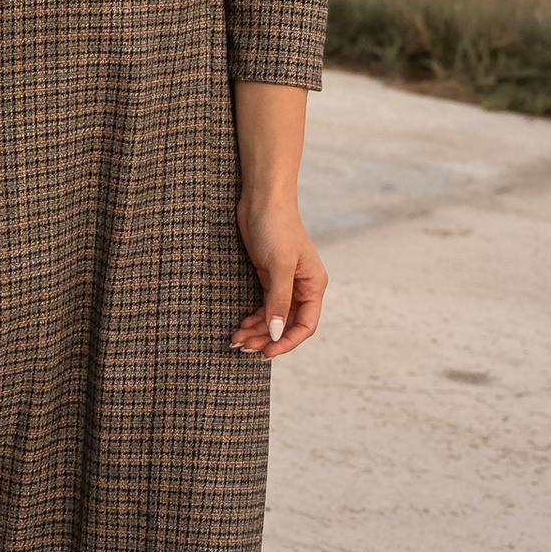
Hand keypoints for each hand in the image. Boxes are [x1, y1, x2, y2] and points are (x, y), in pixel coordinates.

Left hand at [232, 193, 326, 358]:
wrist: (262, 198)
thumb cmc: (276, 227)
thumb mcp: (279, 266)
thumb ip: (279, 301)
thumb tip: (276, 333)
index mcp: (313, 285)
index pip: (305, 325)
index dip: (286, 342)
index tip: (266, 353)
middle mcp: (302, 286)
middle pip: (287, 325)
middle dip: (266, 338)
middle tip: (243, 348)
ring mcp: (284, 282)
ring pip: (273, 318)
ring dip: (257, 331)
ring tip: (237, 340)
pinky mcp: (268, 276)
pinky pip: (263, 306)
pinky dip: (253, 318)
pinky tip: (240, 326)